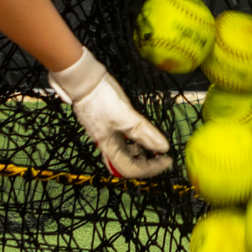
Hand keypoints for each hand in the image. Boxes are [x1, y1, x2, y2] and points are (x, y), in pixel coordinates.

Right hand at [49, 48, 171, 179]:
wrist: (84, 82)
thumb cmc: (103, 99)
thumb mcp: (126, 116)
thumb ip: (144, 133)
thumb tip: (164, 148)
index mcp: (110, 148)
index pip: (131, 169)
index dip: (151, 169)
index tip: (167, 159)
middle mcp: (108, 146)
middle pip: (128, 165)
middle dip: (147, 163)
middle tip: (162, 154)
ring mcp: (108, 136)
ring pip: (126, 153)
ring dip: (142, 152)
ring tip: (153, 142)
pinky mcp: (109, 126)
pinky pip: (124, 141)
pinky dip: (135, 141)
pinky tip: (141, 133)